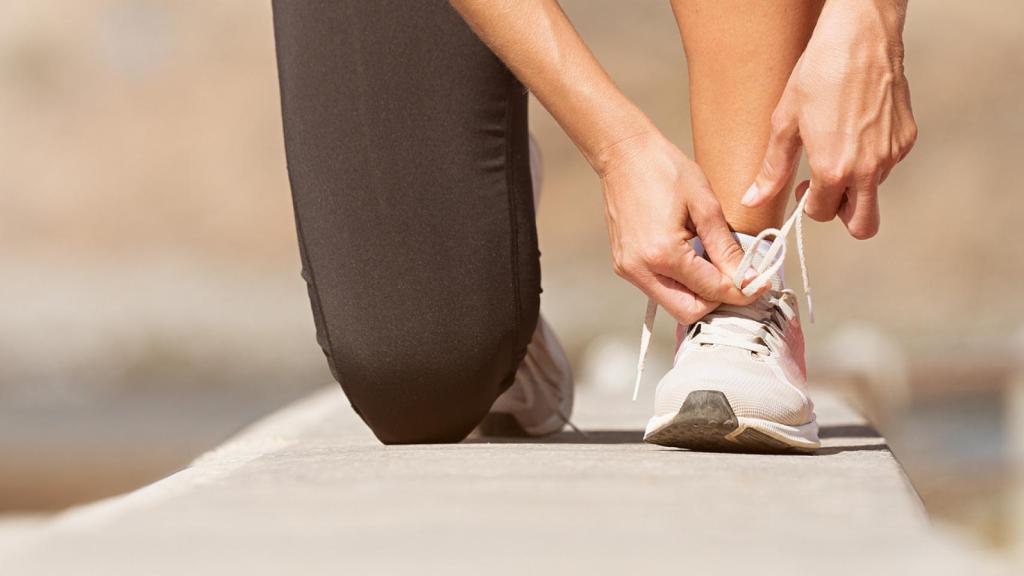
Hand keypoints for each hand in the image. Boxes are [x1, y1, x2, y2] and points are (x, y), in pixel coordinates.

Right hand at [599, 132, 760, 323]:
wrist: (623, 153)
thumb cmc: (664, 169)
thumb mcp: (706, 205)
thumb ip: (726, 248)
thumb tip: (748, 278)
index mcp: (662, 253)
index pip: (711, 291)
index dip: (742, 291)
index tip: (761, 283)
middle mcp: (640, 269)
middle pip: (688, 312)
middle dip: (717, 300)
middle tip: (737, 279)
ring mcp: (628, 269)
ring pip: (673, 304)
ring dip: (699, 292)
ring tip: (714, 264)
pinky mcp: (624, 265)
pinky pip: (658, 289)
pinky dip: (681, 283)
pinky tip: (692, 257)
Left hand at [742, 0, 917, 238]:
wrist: (860, 39)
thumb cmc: (819, 75)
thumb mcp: (785, 124)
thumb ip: (771, 169)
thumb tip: (751, 199)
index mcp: (833, 170)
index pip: (822, 213)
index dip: (808, 205)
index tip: (802, 188)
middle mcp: (868, 169)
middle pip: (863, 225)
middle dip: (842, 216)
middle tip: (825, 189)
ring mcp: (892, 155)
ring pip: (874, 191)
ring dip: (855, 182)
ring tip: (837, 147)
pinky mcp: (907, 139)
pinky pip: (888, 165)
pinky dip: (872, 159)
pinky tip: (856, 131)